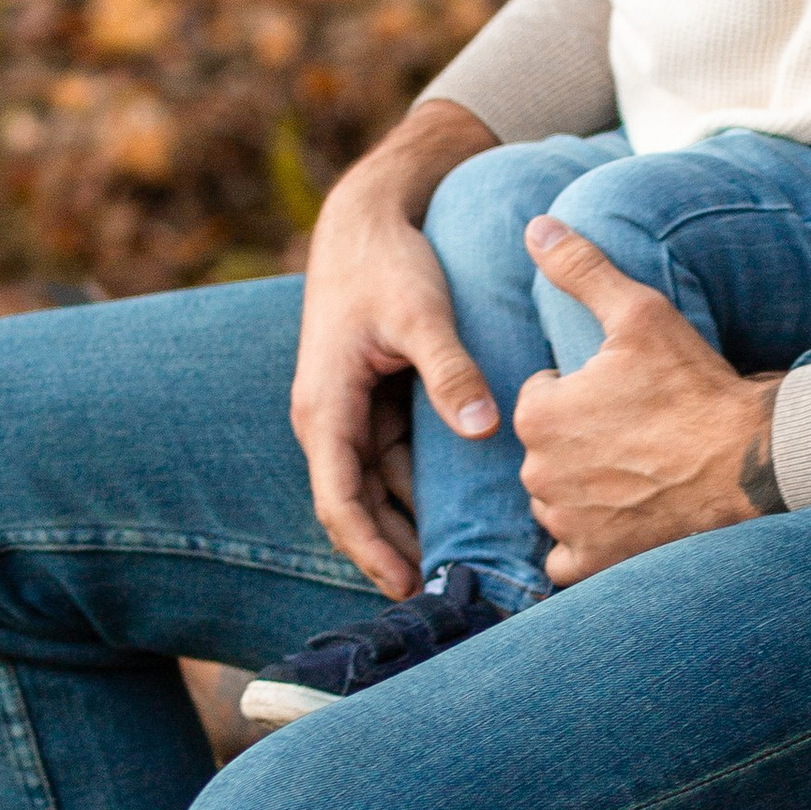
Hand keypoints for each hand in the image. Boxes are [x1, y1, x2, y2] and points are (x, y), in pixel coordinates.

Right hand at [291, 99, 505, 594]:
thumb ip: (450, 369)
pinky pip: (398, 459)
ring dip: (411, 523)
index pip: (339, 500)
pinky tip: (462, 511)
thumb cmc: (387, 263)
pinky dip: (422, 488)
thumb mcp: (421, 312)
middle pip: (360, 505)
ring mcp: (353, 412)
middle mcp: (331, 419)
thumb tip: (484, 430)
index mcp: (326, 406)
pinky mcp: (377, 401)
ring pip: (382, 487)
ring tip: (462, 567)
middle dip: (396, 551)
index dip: (370, 549)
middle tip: (450, 593)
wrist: (368, 216)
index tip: (407, 586)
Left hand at [515, 221, 782, 580]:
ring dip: (582, 489)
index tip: (624, 390)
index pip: (543, 394)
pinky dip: (586, 542)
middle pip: (547, 448)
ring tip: (636, 470)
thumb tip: (535, 226)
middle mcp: (538, 474)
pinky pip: (566, 555)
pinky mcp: (592, 562)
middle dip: (579, 439)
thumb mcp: (640, 313)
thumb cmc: (694, 387)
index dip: (583, 388)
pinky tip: (621, 519)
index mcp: (539, 413)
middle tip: (636, 429)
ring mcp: (566, 523)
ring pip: (556, 499)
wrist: (749, 464)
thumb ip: (580, 268)